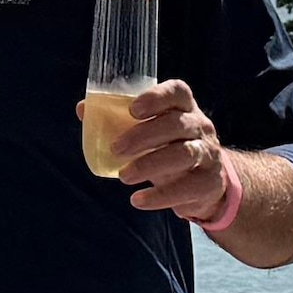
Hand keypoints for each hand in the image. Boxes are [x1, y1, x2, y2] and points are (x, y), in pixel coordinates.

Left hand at [110, 79, 237, 223]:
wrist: (206, 182)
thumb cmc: (169, 147)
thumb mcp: (150, 131)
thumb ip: (118, 119)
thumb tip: (83, 109)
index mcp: (184, 107)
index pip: (177, 92)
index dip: (156, 97)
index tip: (132, 109)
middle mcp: (200, 126)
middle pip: (177, 124)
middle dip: (144, 136)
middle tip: (116, 148)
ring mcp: (208, 154)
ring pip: (185, 154)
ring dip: (150, 164)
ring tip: (124, 176)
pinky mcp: (209, 182)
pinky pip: (187, 188)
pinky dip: (161, 196)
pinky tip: (138, 200)